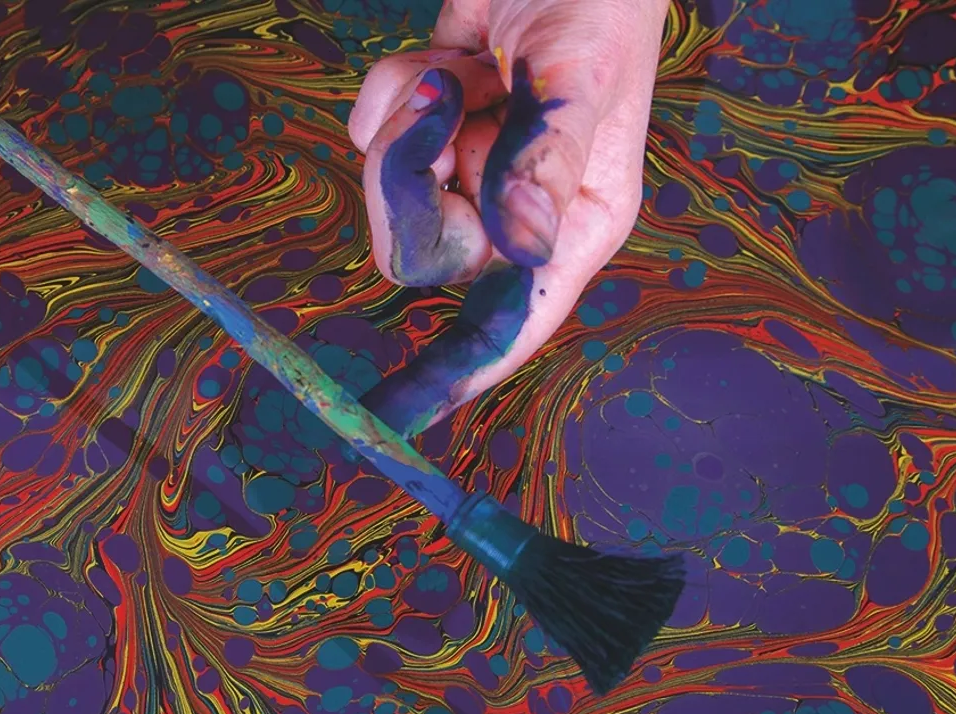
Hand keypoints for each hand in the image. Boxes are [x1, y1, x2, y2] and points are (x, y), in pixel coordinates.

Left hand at [350, 0, 668, 436]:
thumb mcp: (583, 74)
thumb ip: (547, 155)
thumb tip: (524, 247)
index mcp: (575, 223)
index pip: (510, 322)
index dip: (453, 374)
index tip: (394, 416)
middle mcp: (517, 214)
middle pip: (419, 254)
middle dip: (411, 178)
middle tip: (443, 100)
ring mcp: (467, 174)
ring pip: (387, 196)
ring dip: (405, 123)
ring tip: (458, 70)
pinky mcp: (428, 133)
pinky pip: (372, 136)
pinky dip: (393, 89)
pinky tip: (447, 55)